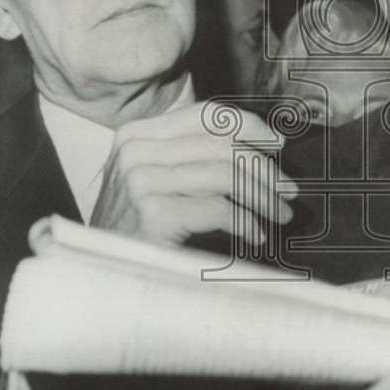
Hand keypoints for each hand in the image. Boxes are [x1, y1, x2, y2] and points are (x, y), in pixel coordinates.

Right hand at [90, 101, 297, 246]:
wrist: (99, 275)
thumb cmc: (137, 230)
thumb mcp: (158, 181)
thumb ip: (194, 157)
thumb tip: (261, 149)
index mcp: (137, 134)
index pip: (206, 114)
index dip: (249, 125)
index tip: (277, 145)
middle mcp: (135, 150)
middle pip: (222, 144)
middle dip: (265, 168)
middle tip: (289, 191)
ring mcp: (139, 179)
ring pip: (225, 174)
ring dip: (263, 197)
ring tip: (281, 215)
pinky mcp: (151, 212)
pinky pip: (218, 208)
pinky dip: (245, 222)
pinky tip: (255, 235)